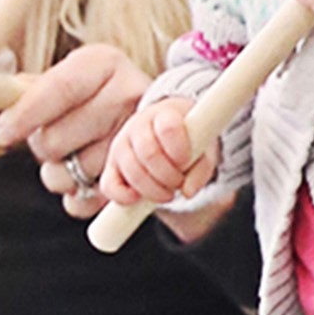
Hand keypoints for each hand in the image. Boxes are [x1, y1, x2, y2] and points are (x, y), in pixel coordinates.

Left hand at [0, 40, 149, 225]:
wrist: (156, 127)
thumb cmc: (91, 100)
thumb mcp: (67, 81)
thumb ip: (28, 85)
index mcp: (103, 63)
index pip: (59, 89)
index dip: (25, 115)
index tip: (1, 135)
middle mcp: (129, 93)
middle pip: (58, 138)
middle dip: (43, 148)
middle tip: (49, 143)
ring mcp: (141, 137)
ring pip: (73, 172)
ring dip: (59, 174)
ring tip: (70, 160)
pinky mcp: (144, 176)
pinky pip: (92, 199)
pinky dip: (77, 198)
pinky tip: (83, 183)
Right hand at [103, 96, 216, 212]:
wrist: (168, 131)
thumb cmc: (188, 140)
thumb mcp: (203, 149)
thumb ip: (202, 167)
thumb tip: (188, 192)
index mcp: (164, 115)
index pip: (168, 128)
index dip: (179, 150)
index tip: (186, 161)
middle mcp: (137, 126)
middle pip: (149, 153)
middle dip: (168, 176)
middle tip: (178, 183)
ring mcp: (120, 145)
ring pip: (132, 171)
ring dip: (153, 190)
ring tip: (168, 193)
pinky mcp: (111, 167)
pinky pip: (109, 185)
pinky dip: (123, 197)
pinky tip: (138, 199)